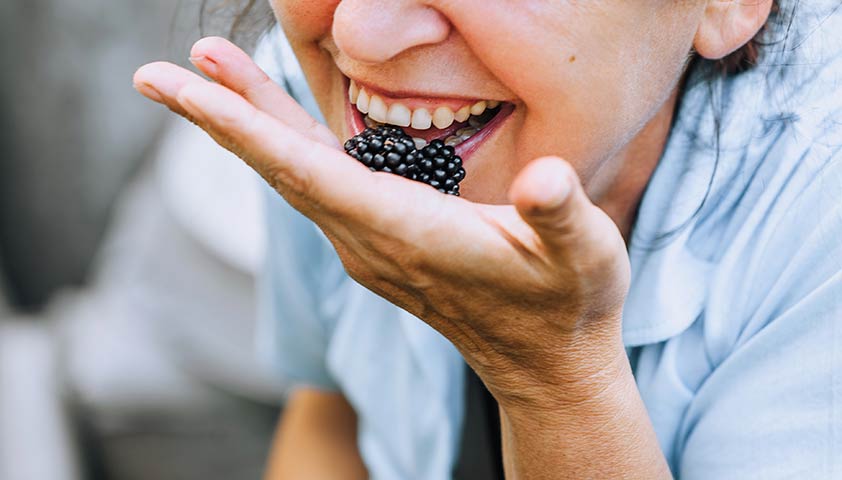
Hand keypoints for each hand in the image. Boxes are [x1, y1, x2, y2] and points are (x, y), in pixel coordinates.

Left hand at [133, 37, 631, 408]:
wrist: (548, 367)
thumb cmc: (566, 305)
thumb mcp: (582, 253)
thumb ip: (562, 215)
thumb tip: (550, 181)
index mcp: (406, 232)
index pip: (304, 170)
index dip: (241, 125)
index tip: (182, 86)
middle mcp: (371, 242)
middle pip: (280, 169)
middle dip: (220, 116)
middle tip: (159, 72)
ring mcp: (370, 248)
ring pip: (294, 177)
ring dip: (248, 126)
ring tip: (209, 75)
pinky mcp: (380, 248)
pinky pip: (318, 188)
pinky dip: (286, 148)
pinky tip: (278, 123)